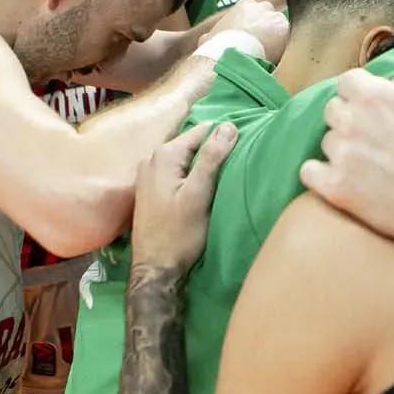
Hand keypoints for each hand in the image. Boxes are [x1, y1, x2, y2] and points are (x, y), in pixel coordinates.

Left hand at [129, 122, 238, 273]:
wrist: (155, 267)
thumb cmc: (179, 234)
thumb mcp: (199, 195)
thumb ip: (211, 158)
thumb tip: (229, 126)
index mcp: (164, 155)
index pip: (203, 131)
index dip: (225, 139)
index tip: (245, 152)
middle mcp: (152, 158)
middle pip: (193, 144)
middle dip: (214, 152)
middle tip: (237, 168)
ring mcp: (148, 173)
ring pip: (186, 158)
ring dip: (204, 165)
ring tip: (224, 179)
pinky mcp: (150, 188)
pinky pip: (178, 171)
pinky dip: (193, 175)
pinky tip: (205, 189)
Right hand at [207, 0, 288, 59]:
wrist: (227, 56)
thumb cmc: (215, 48)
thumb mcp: (208, 37)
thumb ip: (212, 34)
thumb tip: (206, 39)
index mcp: (245, 4)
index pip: (258, 12)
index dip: (258, 26)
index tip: (256, 38)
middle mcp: (263, 6)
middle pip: (273, 17)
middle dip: (271, 30)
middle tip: (266, 47)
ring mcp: (276, 16)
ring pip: (283, 28)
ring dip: (280, 40)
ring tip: (272, 56)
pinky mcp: (285, 30)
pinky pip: (290, 39)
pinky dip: (286, 48)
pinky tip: (279, 58)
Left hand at [300, 69, 393, 248]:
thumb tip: (392, 84)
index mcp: (374, 95)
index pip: (348, 82)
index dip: (364, 94)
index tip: (379, 110)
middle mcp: (350, 121)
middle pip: (333, 110)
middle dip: (352, 119)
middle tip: (377, 138)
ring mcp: (340, 156)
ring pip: (326, 141)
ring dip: (343, 148)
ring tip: (372, 164)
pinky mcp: (335, 189)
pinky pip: (310, 172)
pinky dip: (323, 174)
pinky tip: (347, 179)